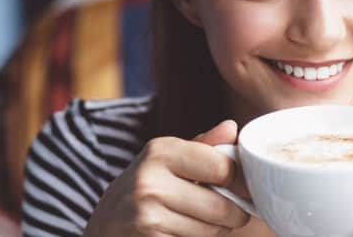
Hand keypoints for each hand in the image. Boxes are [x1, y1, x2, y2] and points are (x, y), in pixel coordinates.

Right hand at [84, 120, 250, 236]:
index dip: (243, 182)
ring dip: (216, 231)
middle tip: (230, 213)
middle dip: (234, 214)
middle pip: (222, 207)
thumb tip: (232, 127)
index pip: (224, 168)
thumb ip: (204, 145)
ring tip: (201, 222)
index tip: (248, 189)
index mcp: (161, 151)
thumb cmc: (148, 186)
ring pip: (211, 231)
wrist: (104, 224)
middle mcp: (150, 181)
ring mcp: (145, 215)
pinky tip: (183, 233)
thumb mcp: (170, 158)